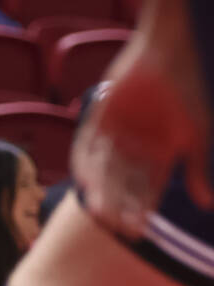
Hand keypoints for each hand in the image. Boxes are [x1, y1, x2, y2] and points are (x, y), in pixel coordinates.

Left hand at [72, 25, 212, 237]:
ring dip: (101, 191)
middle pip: (123, 185)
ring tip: (98, 210)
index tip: (138, 233)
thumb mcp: (196, 134)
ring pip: (104, 170)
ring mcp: (117, 132)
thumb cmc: (191, 91)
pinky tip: (83, 181)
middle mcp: (137, 146)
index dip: (141, 211)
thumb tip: (206, 206)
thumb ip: (197, 169)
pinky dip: (85, 163)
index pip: (148, 190)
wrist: (170, 52)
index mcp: (161, 152)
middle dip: (120, 207)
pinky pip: (87, 145)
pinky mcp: (99, 117)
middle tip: (115, 228)